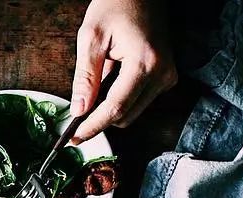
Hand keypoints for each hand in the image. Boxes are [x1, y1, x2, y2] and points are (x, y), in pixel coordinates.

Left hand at [70, 0, 176, 141]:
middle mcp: (162, 74)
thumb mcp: (91, 37)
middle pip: (125, 116)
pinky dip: (121, 99)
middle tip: (77, 116)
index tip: (75, 138)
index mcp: (145, 63)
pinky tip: (111, 79)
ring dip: (110, 107)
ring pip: (133, 112)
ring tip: (98, 82)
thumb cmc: (117, 3)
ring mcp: (167, 77)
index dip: (93, 126)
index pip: (116, 108)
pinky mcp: (167, 77)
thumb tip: (79, 110)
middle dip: (100, 119)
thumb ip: (85, 77)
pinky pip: (140, 101)